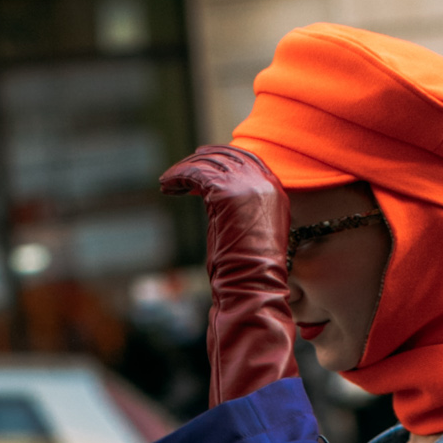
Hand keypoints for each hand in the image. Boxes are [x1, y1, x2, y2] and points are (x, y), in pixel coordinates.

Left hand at [160, 144, 295, 403]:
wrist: (253, 285)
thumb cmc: (249, 273)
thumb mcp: (249, 232)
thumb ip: (240, 209)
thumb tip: (216, 198)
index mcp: (275, 191)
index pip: (248, 160)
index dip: (224, 160)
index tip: (203, 164)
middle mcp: (263, 182)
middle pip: (228, 156)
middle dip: (203, 159)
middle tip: (182, 168)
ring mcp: (245, 185)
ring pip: (209, 162)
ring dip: (185, 169)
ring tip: (168, 182)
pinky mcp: (224, 191)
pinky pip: (196, 173)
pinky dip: (178, 176)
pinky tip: (166, 186)